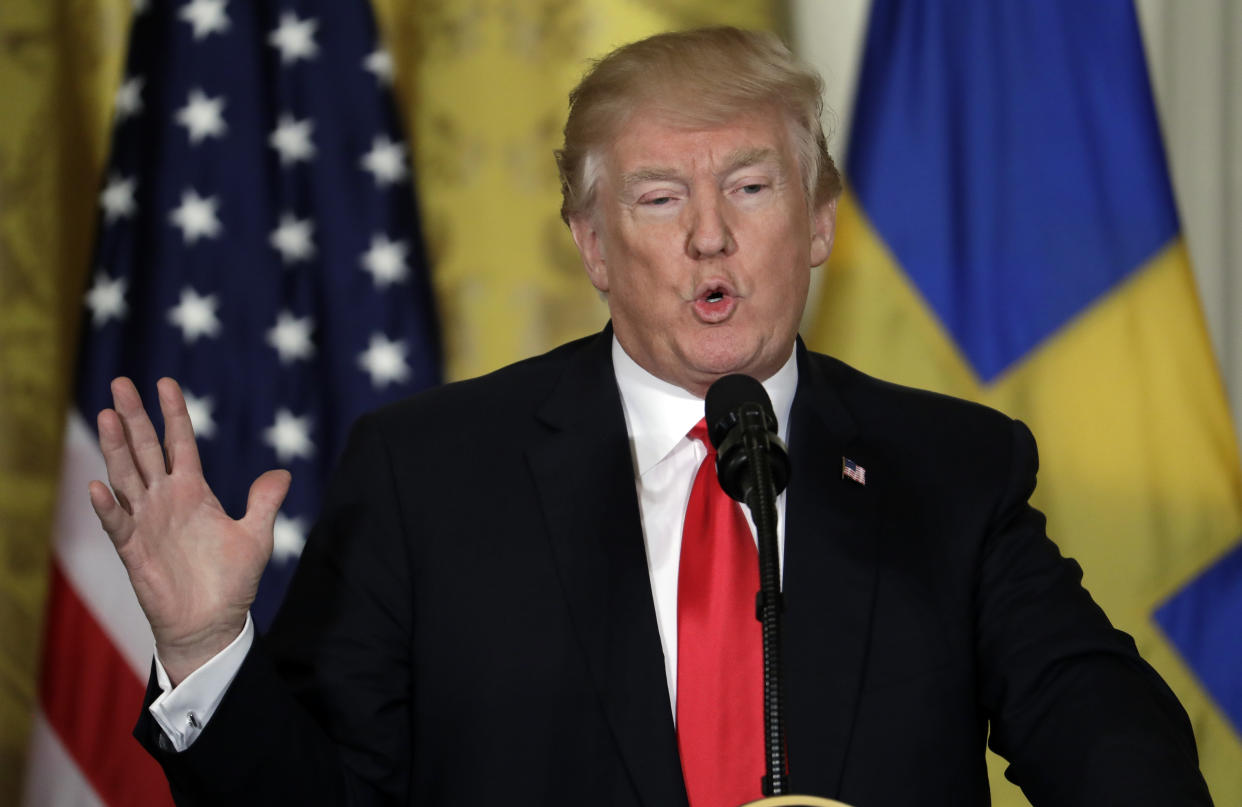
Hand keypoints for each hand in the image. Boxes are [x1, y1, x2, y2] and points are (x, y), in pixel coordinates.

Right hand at [88, 377, 290, 684]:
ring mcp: (147, 522)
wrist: (212, 622)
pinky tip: (99, 486)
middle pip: (146, 449)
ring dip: (115, 448)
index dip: (173, 413)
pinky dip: (108, 507)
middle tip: (121, 382)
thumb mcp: (257, 536)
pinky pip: (118, 523)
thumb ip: (264, 502)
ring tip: (107, 415)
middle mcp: (166, 500)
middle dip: (134, 417)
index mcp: (194, 491)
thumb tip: (281, 471)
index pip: (180, 442)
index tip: (165, 383)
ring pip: (126, 476)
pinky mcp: (134, 550)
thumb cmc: (232, 581)